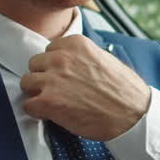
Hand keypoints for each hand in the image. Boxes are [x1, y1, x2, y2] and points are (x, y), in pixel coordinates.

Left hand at [21, 35, 150, 140]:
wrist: (132, 115)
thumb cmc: (124, 90)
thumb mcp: (105, 59)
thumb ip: (82, 56)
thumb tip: (70, 61)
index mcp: (76, 44)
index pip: (49, 49)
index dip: (55, 65)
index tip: (63, 75)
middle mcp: (61, 58)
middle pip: (35, 64)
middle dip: (44, 76)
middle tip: (58, 90)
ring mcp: (52, 80)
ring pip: (27, 82)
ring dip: (37, 93)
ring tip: (53, 103)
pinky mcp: (48, 102)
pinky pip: (28, 105)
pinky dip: (37, 112)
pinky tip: (51, 114)